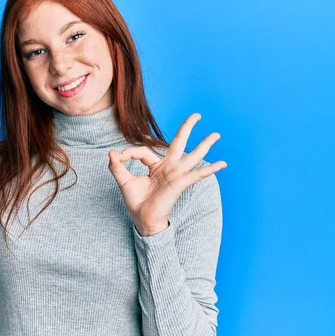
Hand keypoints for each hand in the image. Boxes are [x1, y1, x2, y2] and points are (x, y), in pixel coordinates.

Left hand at [108, 113, 226, 235]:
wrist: (143, 220)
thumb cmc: (137, 202)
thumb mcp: (124, 181)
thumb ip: (118, 167)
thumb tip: (112, 153)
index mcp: (156, 166)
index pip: (143, 151)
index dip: (129, 153)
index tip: (119, 158)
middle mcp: (169, 167)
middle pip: (179, 143)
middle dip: (187, 127)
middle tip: (197, 115)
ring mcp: (176, 174)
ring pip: (192, 155)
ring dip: (205, 144)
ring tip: (216, 134)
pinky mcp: (180, 183)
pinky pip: (196, 175)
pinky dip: (210, 169)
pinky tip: (222, 164)